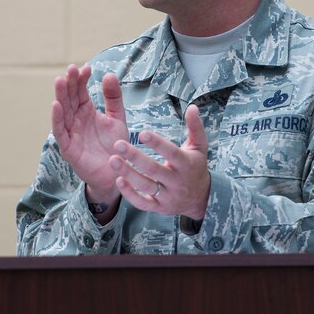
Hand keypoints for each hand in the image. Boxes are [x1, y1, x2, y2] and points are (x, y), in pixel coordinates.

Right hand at [52, 64, 128, 204]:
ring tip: (60, 80)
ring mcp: (71, 133)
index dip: (82, 79)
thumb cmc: (116, 146)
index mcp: (86, 112)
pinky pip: (60, 132)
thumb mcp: (117, 118)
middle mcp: (76, 120)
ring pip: (63, 112)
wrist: (118, 173)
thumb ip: (113, 98)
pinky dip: (57, 119)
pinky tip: (56, 105)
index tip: (87, 67)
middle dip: (70, 83)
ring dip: (60, 96)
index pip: (80, 92)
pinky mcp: (68, 148)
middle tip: (71, 68)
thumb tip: (109, 74)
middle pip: (70, 98)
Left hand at [110, 104, 210, 220]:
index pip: (171, 152)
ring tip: (112, 160)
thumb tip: (192, 106)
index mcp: (186, 164)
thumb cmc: (195, 166)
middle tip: (117, 144)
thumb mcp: (199, 146)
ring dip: (128, 174)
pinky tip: (119, 180)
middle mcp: (177, 181)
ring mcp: (168, 196)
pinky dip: (130, 194)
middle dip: (135, 157)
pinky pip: (143, 203)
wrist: (201, 199)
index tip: (141, 133)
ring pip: (146, 186)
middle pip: (154, 169)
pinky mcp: (159, 207)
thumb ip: (195, 127)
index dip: (157, 144)